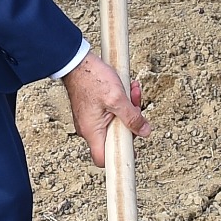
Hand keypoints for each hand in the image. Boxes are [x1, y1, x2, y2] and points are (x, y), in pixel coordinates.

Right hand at [62, 53, 148, 168]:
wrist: (76, 61)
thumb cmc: (92, 78)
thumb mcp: (117, 98)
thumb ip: (132, 117)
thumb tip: (144, 132)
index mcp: (92, 131)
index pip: (103, 159)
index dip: (119, 156)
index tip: (132, 147)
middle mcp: (89, 129)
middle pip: (114, 138)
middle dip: (130, 122)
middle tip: (136, 106)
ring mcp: (90, 119)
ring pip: (115, 123)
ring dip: (127, 109)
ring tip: (133, 92)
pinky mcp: (92, 110)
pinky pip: (110, 113)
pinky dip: (120, 103)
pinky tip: (126, 89)